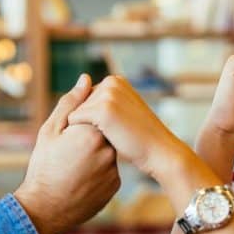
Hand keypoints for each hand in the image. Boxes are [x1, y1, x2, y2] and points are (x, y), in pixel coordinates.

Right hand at [15, 75, 120, 233]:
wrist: (45, 209)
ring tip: (72, 168)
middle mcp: (108, 148)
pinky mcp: (115, 185)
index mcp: (92, 131)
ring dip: (92, 155)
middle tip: (68, 153)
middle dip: (87, 138)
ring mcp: (114, 168)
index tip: (66, 136)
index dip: (78, 123)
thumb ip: (70, 103)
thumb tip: (85, 79)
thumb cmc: (43, 167)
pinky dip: (97, 172)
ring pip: (106, 152)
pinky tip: (79, 180)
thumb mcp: (50, 131)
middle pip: (102, 132)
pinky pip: (108, 170)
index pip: (95, 113)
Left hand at [66, 75, 186, 178]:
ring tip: (107, 138)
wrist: (160, 152)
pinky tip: (97, 142)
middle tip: (110, 135)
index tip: (111, 128)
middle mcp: (111, 82)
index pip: (85, 98)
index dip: (92, 119)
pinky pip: (72, 120)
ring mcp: (107, 94)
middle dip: (86, 123)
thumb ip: (104, 102)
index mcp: (115, 81)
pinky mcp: (102, 110)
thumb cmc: (140, 138)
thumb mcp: (122, 112)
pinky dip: (78, 134)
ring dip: (82, 129)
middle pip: (77, 104)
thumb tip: (83, 86)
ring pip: (73, 112)